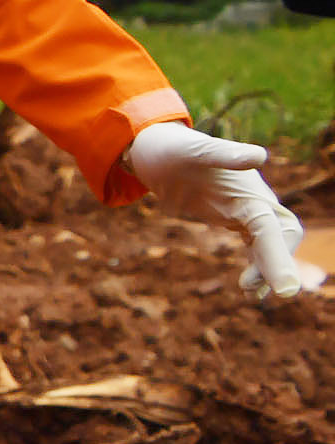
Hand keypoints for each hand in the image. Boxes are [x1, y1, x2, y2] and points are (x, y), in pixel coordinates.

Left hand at [124, 120, 319, 295]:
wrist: (159, 150)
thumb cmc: (177, 149)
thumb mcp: (195, 151)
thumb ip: (225, 155)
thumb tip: (260, 157)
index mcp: (251, 191)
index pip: (272, 228)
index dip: (278, 257)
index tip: (284, 289)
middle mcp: (255, 201)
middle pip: (280, 237)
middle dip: (278, 265)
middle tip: (264, 293)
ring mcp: (246, 211)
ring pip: (270, 245)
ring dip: (267, 271)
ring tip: (253, 295)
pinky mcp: (232, 217)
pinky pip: (255, 245)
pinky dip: (258, 267)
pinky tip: (252, 290)